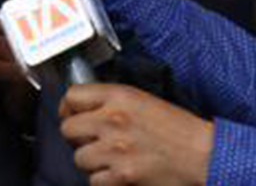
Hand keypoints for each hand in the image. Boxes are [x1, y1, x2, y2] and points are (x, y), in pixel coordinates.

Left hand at [59, 83, 213, 184]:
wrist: (205, 155)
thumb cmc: (178, 128)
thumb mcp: (142, 101)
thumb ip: (110, 101)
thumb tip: (81, 108)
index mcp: (118, 96)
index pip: (72, 97)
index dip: (69, 108)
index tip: (74, 116)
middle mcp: (112, 119)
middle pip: (68, 129)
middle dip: (78, 137)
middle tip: (93, 141)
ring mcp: (116, 148)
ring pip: (79, 157)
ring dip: (92, 161)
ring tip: (111, 159)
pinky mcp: (122, 174)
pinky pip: (94, 180)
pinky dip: (104, 180)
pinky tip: (119, 174)